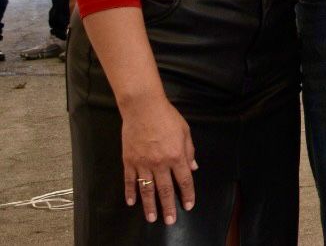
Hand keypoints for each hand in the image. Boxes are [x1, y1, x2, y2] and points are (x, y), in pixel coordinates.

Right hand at [119, 94, 196, 224]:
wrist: (143, 108)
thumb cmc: (167, 117)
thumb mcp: (185, 132)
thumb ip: (189, 151)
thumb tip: (193, 168)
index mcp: (177, 156)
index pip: (184, 180)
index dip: (188, 194)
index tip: (189, 205)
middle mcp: (160, 163)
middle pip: (166, 190)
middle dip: (169, 207)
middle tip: (169, 221)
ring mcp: (143, 163)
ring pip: (147, 189)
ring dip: (150, 205)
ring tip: (152, 218)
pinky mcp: (129, 161)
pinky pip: (130, 181)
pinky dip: (130, 192)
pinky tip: (132, 203)